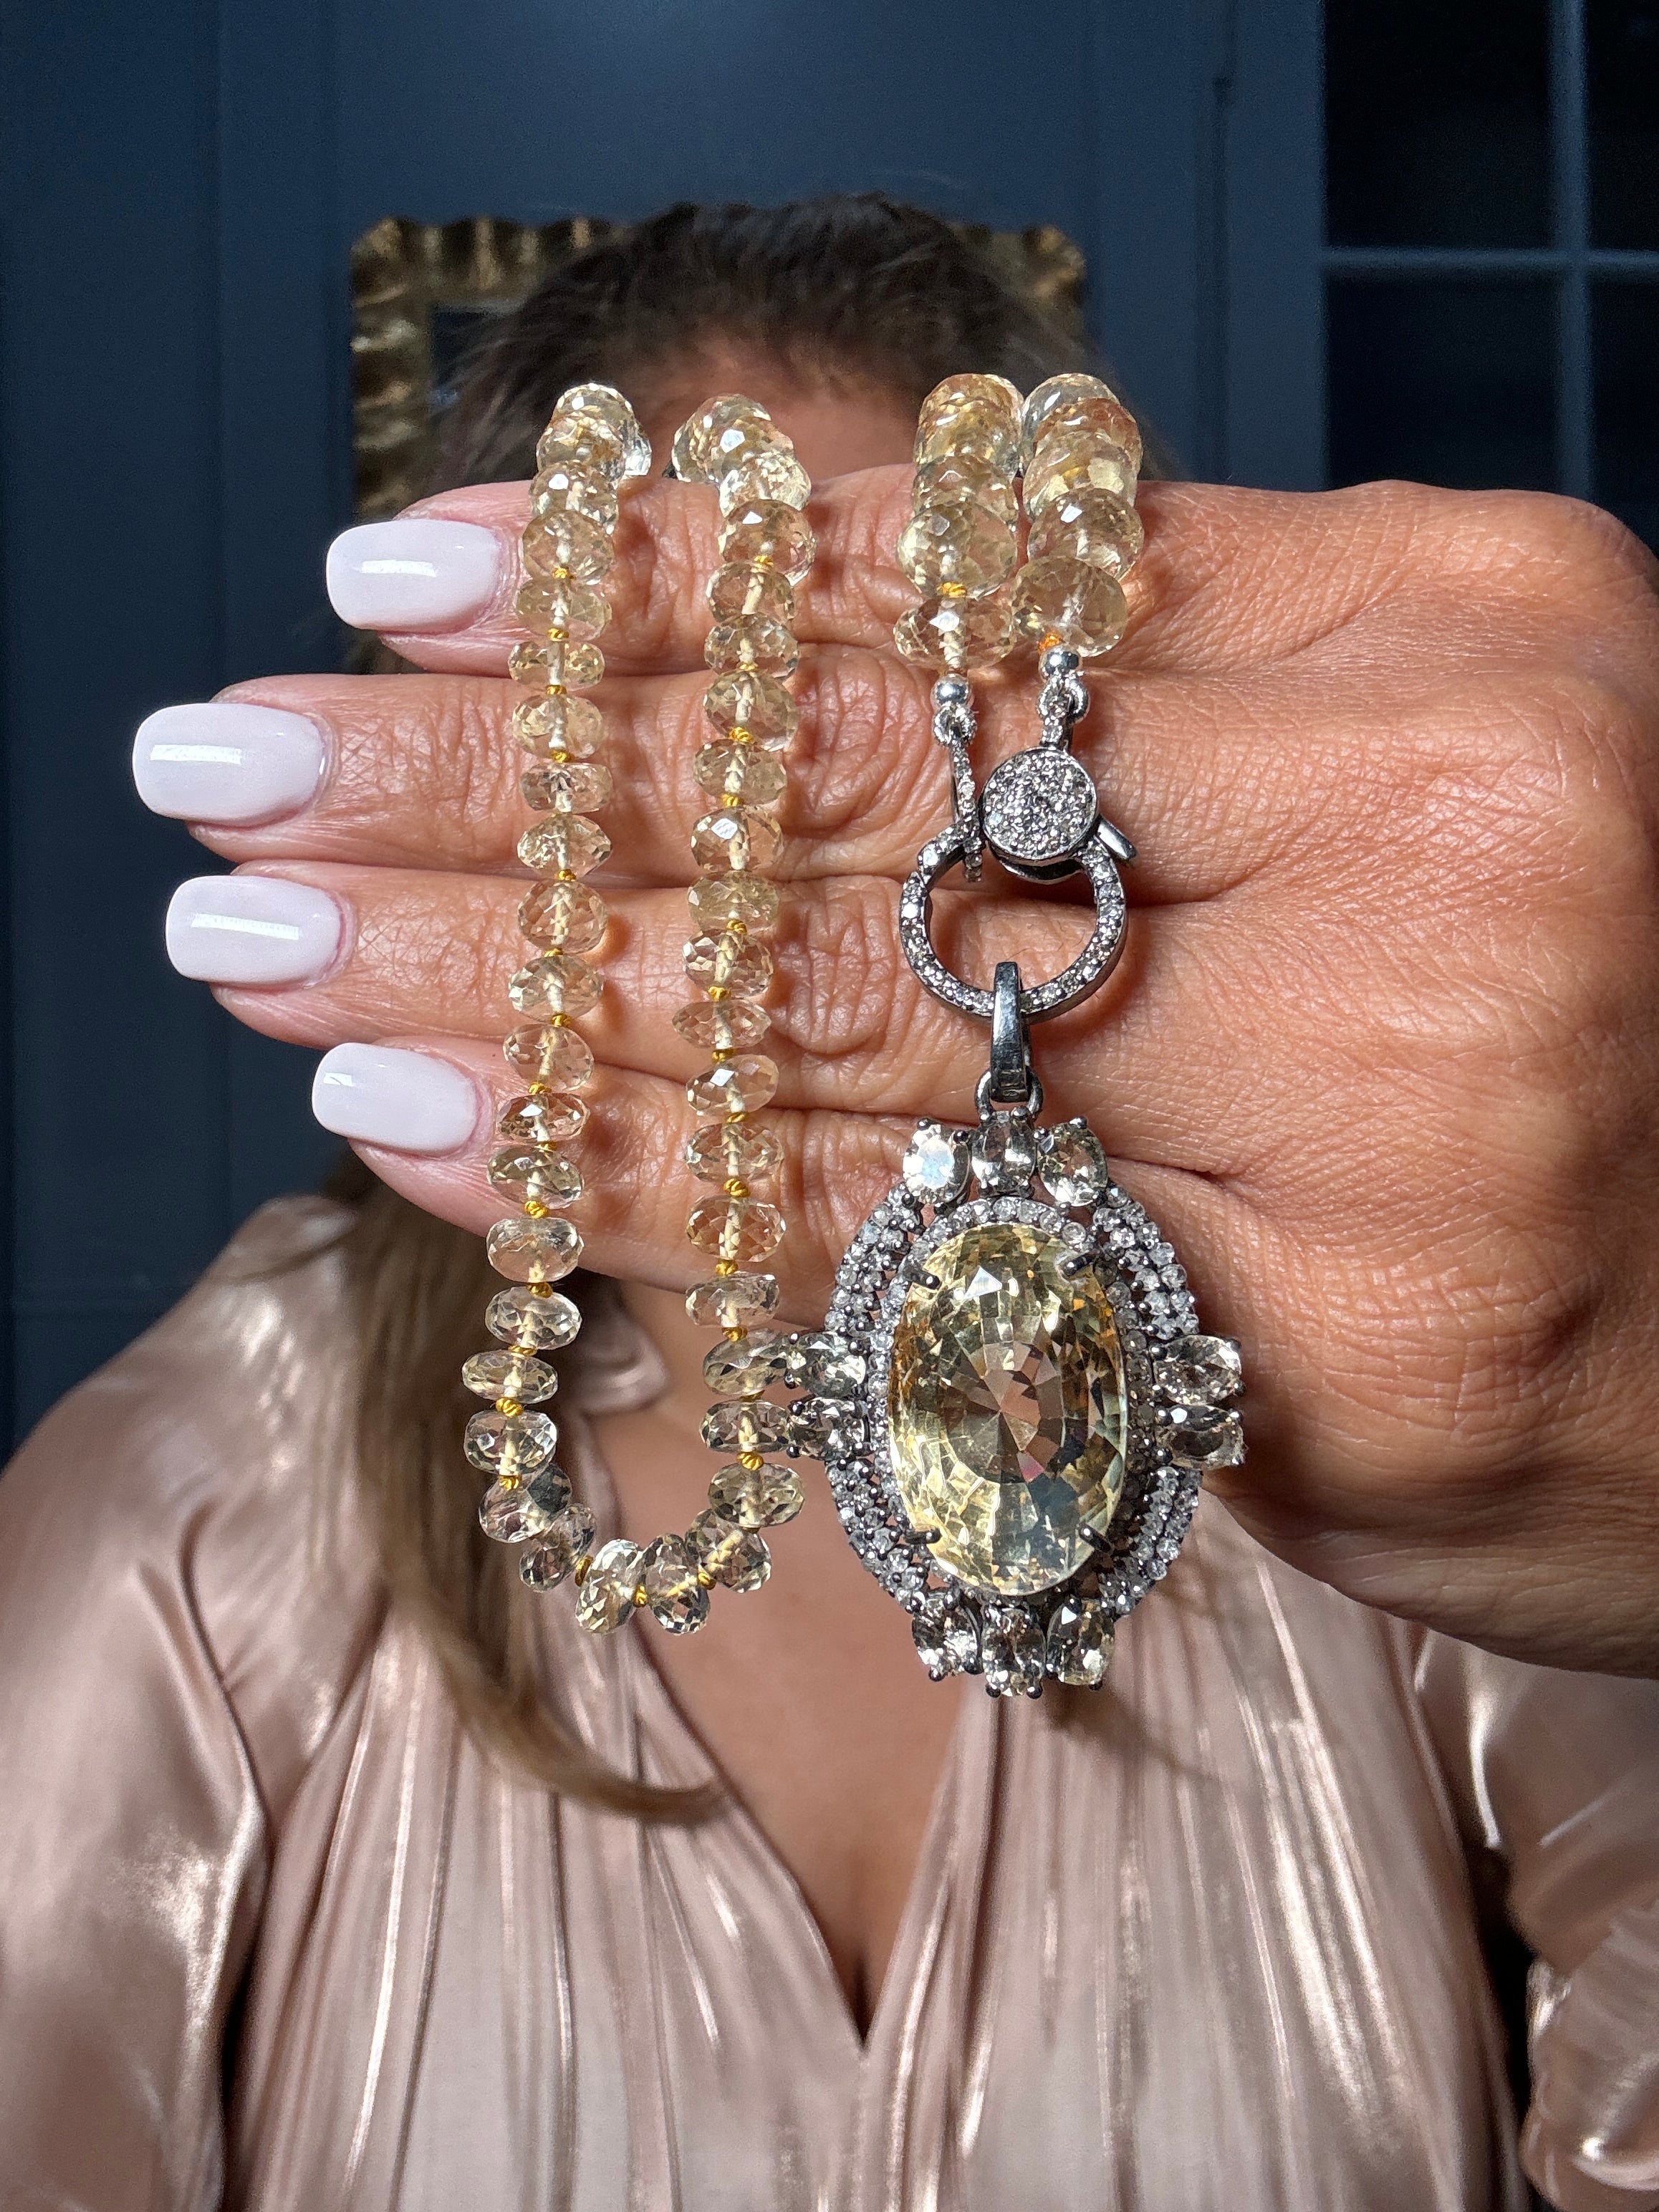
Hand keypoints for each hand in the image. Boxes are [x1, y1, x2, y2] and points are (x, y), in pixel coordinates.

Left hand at [166, 468, 1658, 1675]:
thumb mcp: (1383, 784)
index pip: (950, 580)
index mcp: (1453, 633)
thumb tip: (737, 668)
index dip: (640, 578)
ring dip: (506, 978)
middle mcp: (1430, 838)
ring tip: (262, 947)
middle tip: (228, 772)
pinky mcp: (1335, 1361)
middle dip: (497, 778)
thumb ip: (1126, 722)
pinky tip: (431, 1131)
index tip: (391, 578)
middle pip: (855, 785)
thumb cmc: (1571, 1032)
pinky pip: (906, 1250)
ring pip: (841, 1020)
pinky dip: (642, 1184)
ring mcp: (1391, 1107)